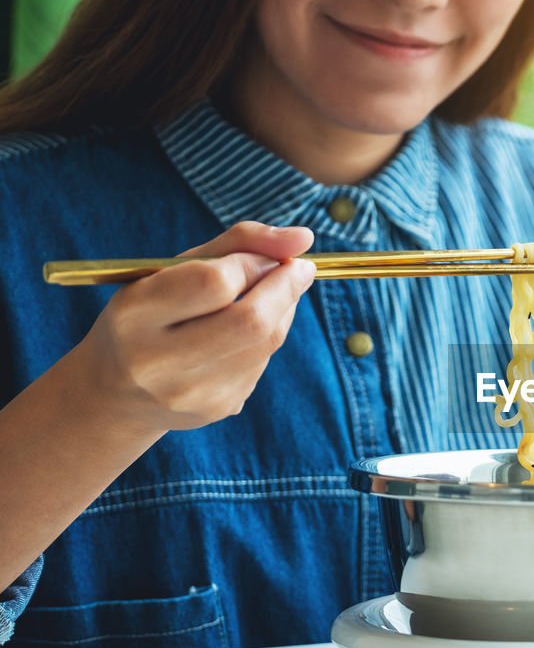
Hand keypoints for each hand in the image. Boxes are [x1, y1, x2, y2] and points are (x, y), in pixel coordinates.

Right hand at [68, 221, 316, 434]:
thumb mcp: (170, 270)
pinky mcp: (216, 409)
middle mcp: (157, 361)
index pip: (214, 282)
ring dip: (283, 310)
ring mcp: (190, 393)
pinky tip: (249, 331)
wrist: (115, 394)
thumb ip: (236, 244)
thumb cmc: (149, 315)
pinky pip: (262, 364)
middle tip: (300, 269)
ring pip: (266, 342)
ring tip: (275, 294)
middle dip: (286, 287)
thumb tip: (303, 238)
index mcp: (134, 314)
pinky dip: (268, 337)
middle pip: (250, 320)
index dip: (254, 262)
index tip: (272, 254)